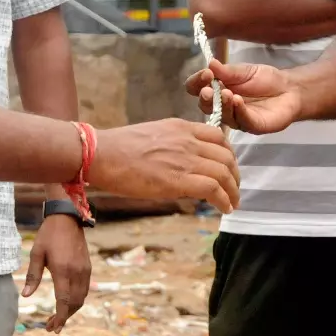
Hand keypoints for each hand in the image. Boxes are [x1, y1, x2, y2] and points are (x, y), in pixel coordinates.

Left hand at [24, 215, 91, 331]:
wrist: (68, 218)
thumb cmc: (49, 234)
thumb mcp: (36, 253)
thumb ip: (33, 276)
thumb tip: (26, 296)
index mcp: (63, 270)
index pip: (63, 301)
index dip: (59, 317)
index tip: (54, 328)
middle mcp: (77, 273)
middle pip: (74, 303)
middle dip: (64, 318)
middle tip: (51, 327)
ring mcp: (84, 270)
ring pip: (81, 298)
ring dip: (71, 310)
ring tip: (58, 318)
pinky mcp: (87, 267)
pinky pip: (85, 290)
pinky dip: (76, 300)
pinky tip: (67, 303)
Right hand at [91, 120, 239, 212]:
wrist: (100, 154)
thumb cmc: (118, 149)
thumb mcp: (153, 136)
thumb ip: (173, 145)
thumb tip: (182, 164)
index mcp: (180, 127)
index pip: (219, 136)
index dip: (228, 154)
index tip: (228, 168)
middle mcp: (187, 141)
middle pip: (226, 156)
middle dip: (235, 175)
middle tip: (234, 188)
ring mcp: (184, 159)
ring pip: (224, 173)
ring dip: (233, 191)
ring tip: (232, 203)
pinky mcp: (178, 180)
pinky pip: (213, 189)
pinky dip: (224, 200)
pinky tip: (224, 208)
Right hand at [185, 60, 302, 134]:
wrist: (290, 90)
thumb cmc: (265, 80)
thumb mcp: (245, 71)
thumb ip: (228, 71)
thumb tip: (210, 63)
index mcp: (217, 90)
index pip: (197, 88)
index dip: (197, 82)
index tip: (206, 73)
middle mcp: (222, 106)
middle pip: (205, 105)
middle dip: (205, 97)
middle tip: (208, 89)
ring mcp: (236, 118)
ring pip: (222, 115)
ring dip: (222, 104)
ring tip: (226, 93)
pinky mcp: (252, 126)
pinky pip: (242, 120)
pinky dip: (238, 110)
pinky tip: (238, 100)